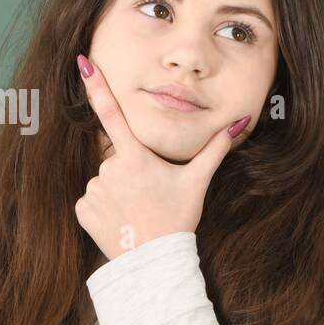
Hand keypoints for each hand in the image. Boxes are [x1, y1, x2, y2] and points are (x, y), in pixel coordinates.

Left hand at [74, 53, 232, 261]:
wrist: (154, 261)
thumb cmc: (177, 218)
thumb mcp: (197, 181)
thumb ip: (216, 148)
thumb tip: (241, 121)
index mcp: (136, 157)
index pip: (113, 114)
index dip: (97, 87)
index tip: (83, 63)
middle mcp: (110, 169)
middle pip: (116, 158)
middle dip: (130, 171)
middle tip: (149, 195)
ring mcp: (94, 189)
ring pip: (104, 180)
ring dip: (117, 190)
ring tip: (136, 211)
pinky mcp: (82, 209)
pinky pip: (92, 200)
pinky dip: (104, 208)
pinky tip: (120, 220)